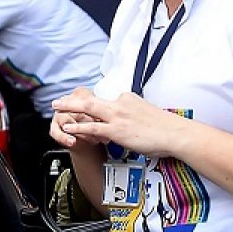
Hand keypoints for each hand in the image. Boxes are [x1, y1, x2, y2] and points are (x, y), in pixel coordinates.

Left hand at [51, 89, 187, 158]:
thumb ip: (134, 114)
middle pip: (90, 99)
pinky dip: (78, 127)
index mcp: (127, 98)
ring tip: (56, 108)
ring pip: (87, 108)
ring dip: (69, 107)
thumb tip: (130, 121)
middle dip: (72, 99)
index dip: (92, 108)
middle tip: (58, 100)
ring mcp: (117, 116)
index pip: (105, 101)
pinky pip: (93, 127)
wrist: (175, 133)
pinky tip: (68, 128)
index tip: (82, 109)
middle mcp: (120, 103)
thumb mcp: (147, 113)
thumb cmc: (165, 128)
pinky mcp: (117, 130)